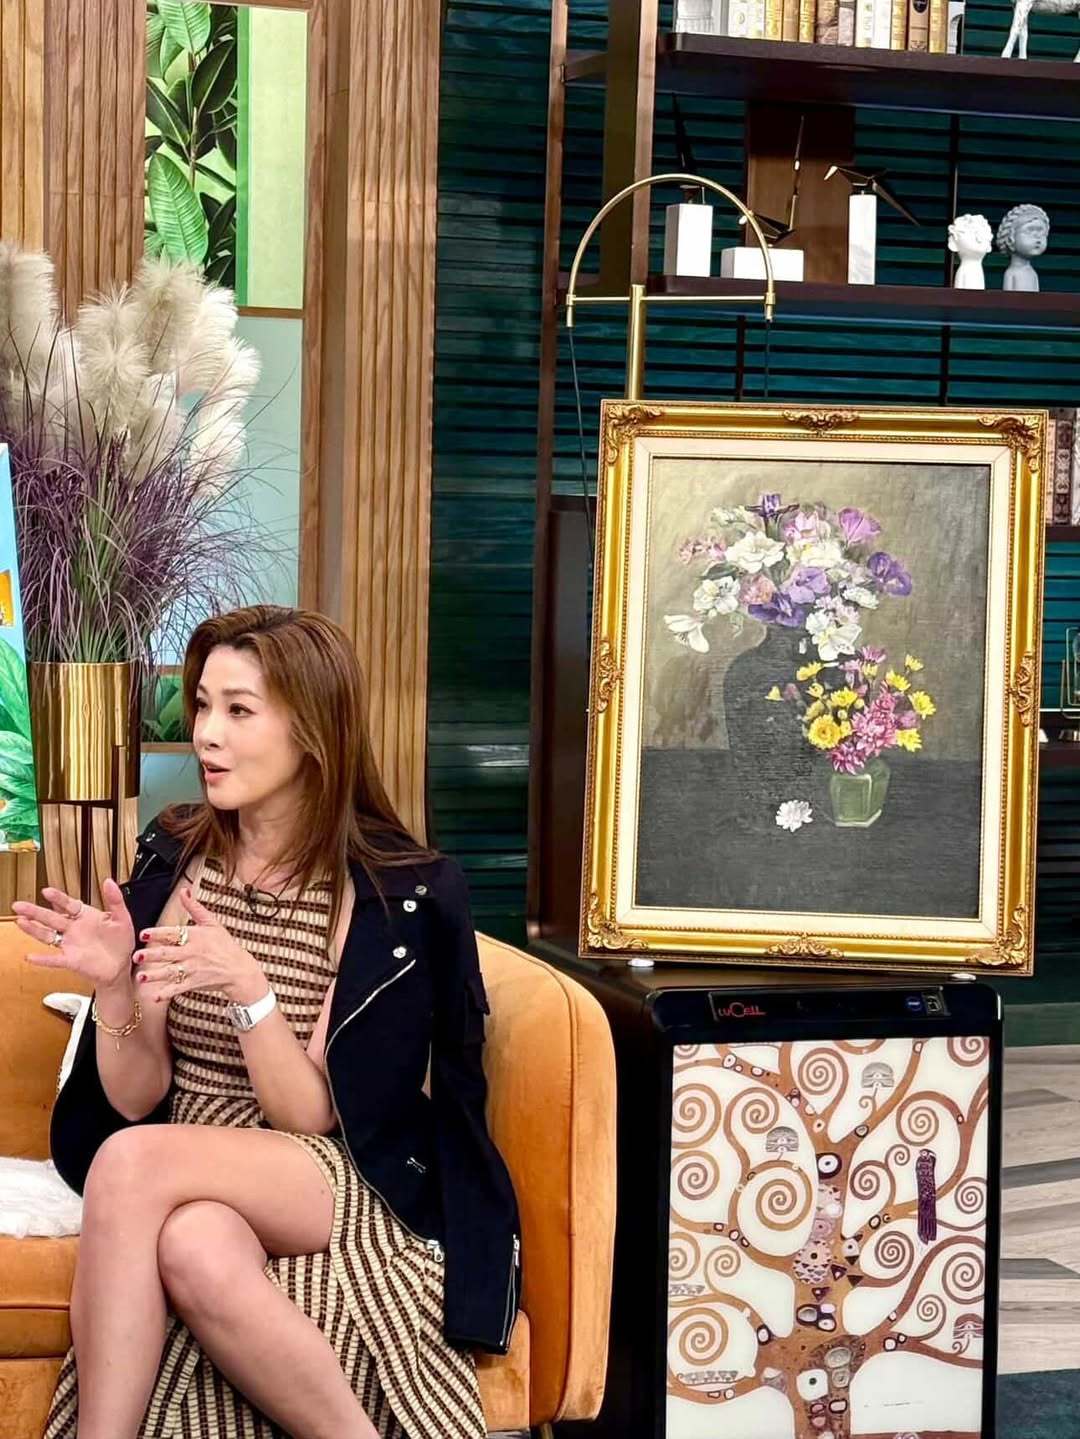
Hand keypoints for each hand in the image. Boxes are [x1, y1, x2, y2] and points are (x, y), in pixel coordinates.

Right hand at [14, 882, 135, 987]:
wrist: (121, 966)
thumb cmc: (120, 941)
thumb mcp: (122, 918)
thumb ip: (115, 900)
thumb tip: (109, 881)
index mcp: (85, 916)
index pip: (68, 904)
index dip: (57, 897)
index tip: (46, 891)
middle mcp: (73, 929)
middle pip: (50, 918)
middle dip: (35, 911)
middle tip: (19, 905)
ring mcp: (70, 944)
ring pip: (47, 935)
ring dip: (33, 929)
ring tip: (20, 921)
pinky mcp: (71, 960)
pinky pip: (54, 960)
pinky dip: (42, 959)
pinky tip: (31, 957)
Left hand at [134, 887, 266, 1005]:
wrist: (238, 969)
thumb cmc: (224, 945)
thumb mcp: (212, 923)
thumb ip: (194, 907)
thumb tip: (184, 891)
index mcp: (194, 936)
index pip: (173, 933)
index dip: (158, 934)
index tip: (143, 934)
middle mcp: (192, 952)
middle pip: (168, 953)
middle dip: (152, 955)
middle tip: (137, 956)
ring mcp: (193, 969)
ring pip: (170, 972)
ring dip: (155, 976)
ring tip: (140, 978)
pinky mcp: (194, 983)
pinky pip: (178, 988)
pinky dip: (167, 992)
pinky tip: (155, 996)